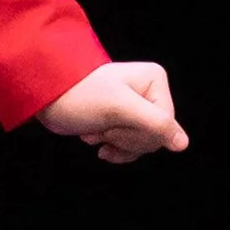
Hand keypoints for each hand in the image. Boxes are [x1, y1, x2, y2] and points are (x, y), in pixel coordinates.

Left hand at [36, 61, 188, 163]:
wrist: (46, 97)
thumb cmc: (79, 96)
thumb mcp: (119, 108)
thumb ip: (154, 123)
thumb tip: (182, 143)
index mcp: (154, 80)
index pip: (165, 123)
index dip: (138, 132)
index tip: (112, 122)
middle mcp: (149, 92)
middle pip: (156, 136)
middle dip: (124, 137)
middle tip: (102, 126)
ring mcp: (137, 107)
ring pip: (144, 144)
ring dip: (116, 143)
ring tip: (96, 130)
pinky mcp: (123, 120)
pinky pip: (133, 147)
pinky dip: (115, 149)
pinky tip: (98, 144)